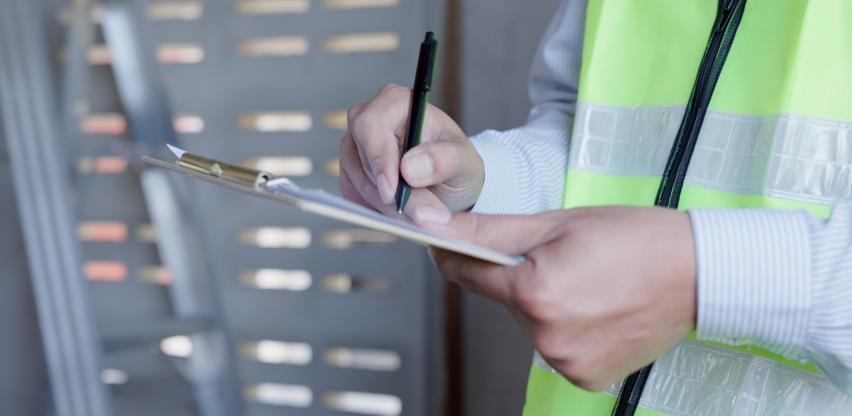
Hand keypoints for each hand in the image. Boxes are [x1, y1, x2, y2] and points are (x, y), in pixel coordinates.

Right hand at [339, 84, 484, 223]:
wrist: (448, 183)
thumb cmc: (456, 163)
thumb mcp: (464, 161)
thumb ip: (443, 160)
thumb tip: (409, 167)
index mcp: (396, 102)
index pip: (371, 125)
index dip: (379, 159)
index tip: (392, 192)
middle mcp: (369, 119)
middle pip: (359, 156)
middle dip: (385, 192)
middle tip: (414, 214)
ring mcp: (354, 145)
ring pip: (356, 180)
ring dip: (385, 204)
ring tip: (417, 212)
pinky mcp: (349, 171)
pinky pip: (353, 194)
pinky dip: (376, 209)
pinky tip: (401, 212)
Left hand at [427, 207, 695, 390]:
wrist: (698, 272)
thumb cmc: (635, 239)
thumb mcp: (557, 223)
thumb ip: (491, 231)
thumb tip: (440, 228)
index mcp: (535, 292)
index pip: (468, 272)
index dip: (457, 253)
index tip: (451, 241)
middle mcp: (545, 336)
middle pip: (504, 299)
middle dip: (519, 276)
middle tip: (560, 256)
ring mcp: (565, 362)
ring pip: (529, 324)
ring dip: (543, 303)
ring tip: (586, 281)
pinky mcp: (584, 377)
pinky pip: (554, 347)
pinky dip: (566, 327)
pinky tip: (595, 307)